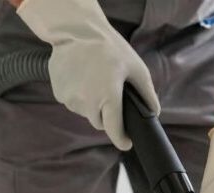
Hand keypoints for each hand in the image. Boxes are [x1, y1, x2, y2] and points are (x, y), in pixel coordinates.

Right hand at [17, 0, 158, 149]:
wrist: (74, 28)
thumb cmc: (109, 47)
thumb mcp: (136, 68)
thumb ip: (147, 94)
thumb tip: (154, 114)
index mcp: (108, 96)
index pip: (114, 131)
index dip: (122, 140)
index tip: (127, 142)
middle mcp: (87, 101)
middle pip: (100, 123)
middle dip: (107, 115)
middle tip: (110, 95)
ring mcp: (70, 98)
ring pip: (86, 113)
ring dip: (92, 105)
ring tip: (94, 82)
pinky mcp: (59, 93)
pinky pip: (73, 103)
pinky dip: (79, 96)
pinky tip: (81, 79)